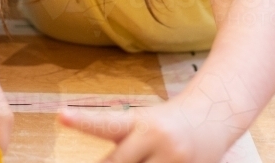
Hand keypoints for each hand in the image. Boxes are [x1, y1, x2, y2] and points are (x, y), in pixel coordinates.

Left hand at [58, 100, 228, 162]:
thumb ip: (121, 149)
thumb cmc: (167, 124)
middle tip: (121, 157)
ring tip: (145, 156)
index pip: (107, 124)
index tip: (61, 116)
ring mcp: (175, 158)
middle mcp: (156, 138)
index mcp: (140, 122)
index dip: (83, 122)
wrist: (213, 118)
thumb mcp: (142, 126)